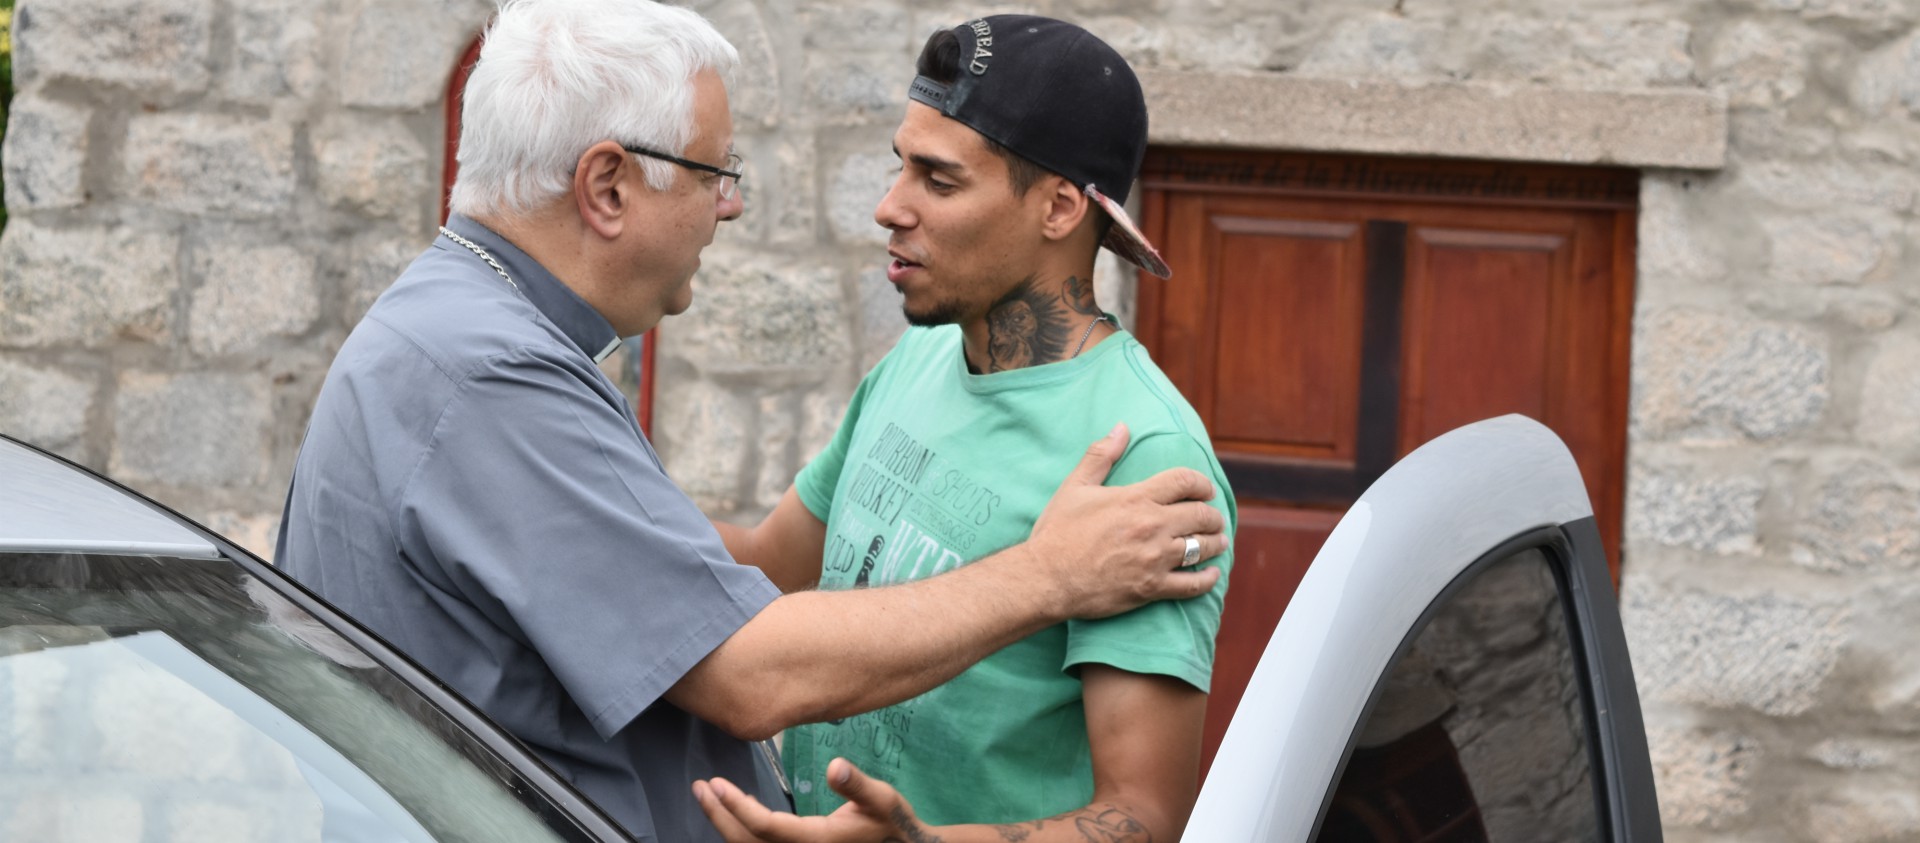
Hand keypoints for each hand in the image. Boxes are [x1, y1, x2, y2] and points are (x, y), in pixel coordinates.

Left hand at [693, 758, 932, 842]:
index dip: (737, 807)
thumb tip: (835, 765)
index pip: (765, 827)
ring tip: (708, 795)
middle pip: (746, 842)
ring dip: (725, 824)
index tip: (716, 784)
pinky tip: (737, 809)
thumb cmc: (892, 823)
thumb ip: (858, 785)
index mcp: (816, 841)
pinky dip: (741, 832)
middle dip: (719, 816)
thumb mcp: (883, 799)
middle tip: (701, 788)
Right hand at [1026, 423, 1226, 618]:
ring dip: (1215, 543)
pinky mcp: (1152, 588)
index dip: (1201, 483)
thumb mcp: (1075, 487)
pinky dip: (1207, 579)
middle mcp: (1151, 527)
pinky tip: (1212, 575)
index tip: (1206, 489)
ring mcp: (1154, 559)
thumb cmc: (1058, 532)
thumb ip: (1101, 455)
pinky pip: (1192, 585)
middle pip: (1200, 515)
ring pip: (1200, 548)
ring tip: (1219, 542)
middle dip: (1212, 515)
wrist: (1046, 578)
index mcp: (1136, 499)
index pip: (1184, 482)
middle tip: (1214, 518)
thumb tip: (1121, 427)